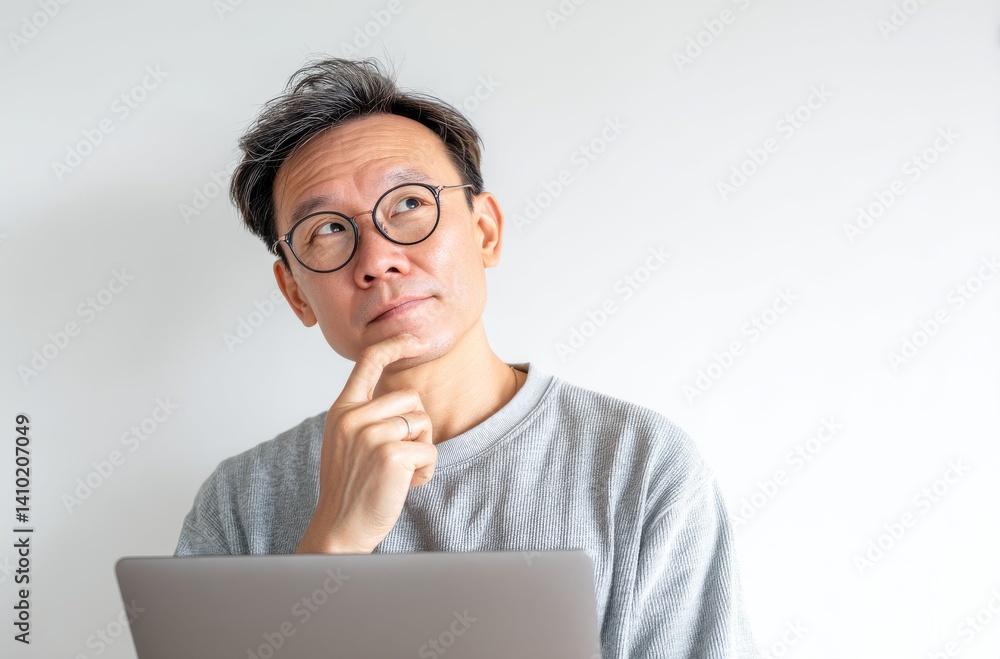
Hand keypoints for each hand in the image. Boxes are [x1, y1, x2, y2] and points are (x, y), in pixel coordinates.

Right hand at [295, 333, 436, 553]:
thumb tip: (407, 401)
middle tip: (401, 458)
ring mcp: (370, 434)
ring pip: (423, 423)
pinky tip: (406, 485)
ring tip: (400, 473)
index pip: (368, 363)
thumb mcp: (348, 443)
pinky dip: (426, 471)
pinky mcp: (390, 454)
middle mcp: (353, 417)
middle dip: (417, 428)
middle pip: (412, 399)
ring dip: (422, 451)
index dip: (393, 345)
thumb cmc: (351, 489)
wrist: (340, 530)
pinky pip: (430, 451)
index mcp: (342, 411)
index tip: (413, 338)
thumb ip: (367, 418)